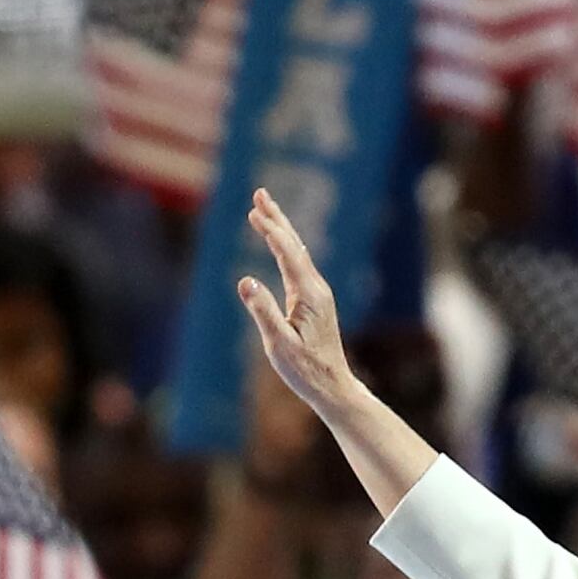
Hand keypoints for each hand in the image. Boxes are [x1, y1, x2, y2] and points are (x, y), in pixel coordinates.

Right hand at [233, 192, 361, 419]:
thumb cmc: (305, 369)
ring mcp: (317, 293)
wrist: (332, 385)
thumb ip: (262, 312)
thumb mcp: (278, 344)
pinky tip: (279, 244)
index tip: (254, 212)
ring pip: (296, 252)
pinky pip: (297, 265)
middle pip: (294, 244)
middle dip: (276, 218)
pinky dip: (284, 247)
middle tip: (260, 193)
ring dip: (280, 229)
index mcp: (308, 294)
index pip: (287, 253)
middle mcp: (316, 288)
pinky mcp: (314, 301)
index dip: (270, 231)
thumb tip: (245, 280)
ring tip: (264, 210)